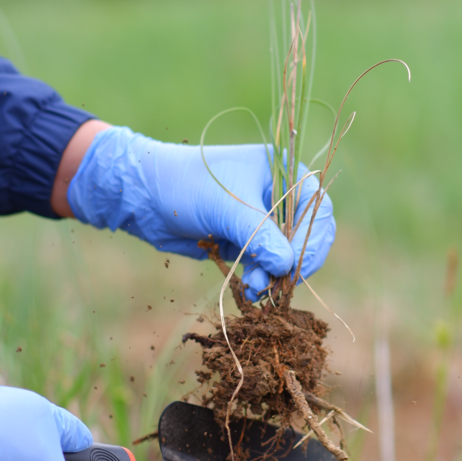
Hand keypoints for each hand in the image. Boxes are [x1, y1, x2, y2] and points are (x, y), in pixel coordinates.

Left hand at [67, 127, 334, 300]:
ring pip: (283, 253)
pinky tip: (251, 287)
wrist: (144, 197)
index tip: (298, 265)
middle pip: (306, 234)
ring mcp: (261, 217)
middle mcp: (277, 193)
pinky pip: (264, 262)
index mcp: (282, 171)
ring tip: (257, 289)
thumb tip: (288, 266)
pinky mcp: (244, 238)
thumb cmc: (186, 186)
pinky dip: (260, 276)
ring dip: (273, 274)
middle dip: (292, 261)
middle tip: (281, 283)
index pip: (317, 207)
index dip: (314, 239)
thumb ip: (261, 236)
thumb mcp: (227, 208)